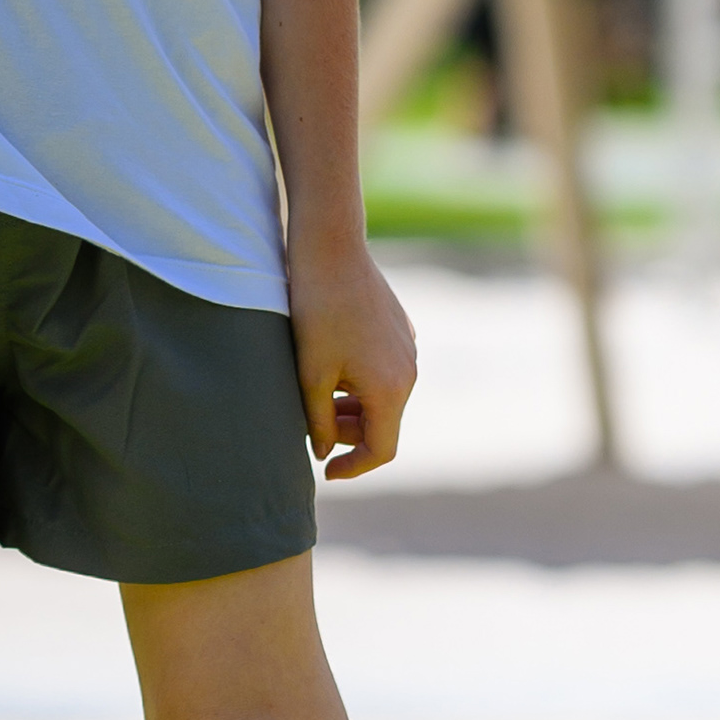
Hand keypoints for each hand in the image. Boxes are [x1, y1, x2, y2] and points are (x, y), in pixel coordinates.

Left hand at [285, 227, 415, 481]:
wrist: (331, 248)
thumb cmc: (316, 311)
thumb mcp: (310, 374)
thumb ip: (319, 421)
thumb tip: (322, 451)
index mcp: (390, 389)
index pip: (381, 449)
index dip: (354, 467)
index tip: (326, 471)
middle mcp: (409, 371)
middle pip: (383, 422)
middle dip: (349, 433)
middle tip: (312, 425)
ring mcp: (408, 347)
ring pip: (383, 396)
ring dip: (354, 406)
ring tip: (318, 394)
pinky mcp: (400, 329)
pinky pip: (385, 369)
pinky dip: (361, 381)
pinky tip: (332, 363)